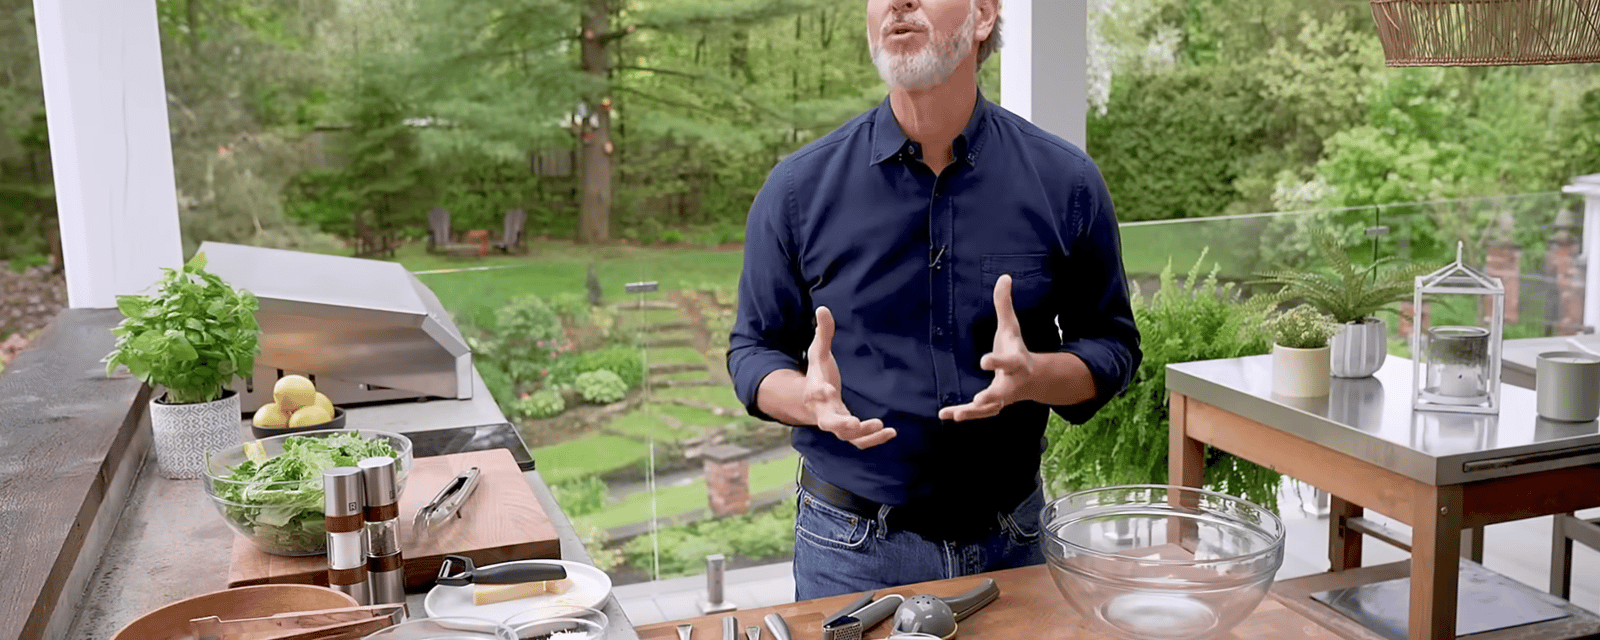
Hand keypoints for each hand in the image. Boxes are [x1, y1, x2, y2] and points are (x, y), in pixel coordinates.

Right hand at [806, 306, 895, 447]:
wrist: (809, 401)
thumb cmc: (817, 374)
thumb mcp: (818, 352)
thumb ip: (823, 333)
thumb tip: (822, 308)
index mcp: (816, 390)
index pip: (816, 392)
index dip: (820, 392)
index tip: (828, 390)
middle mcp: (824, 412)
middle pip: (829, 422)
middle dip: (841, 424)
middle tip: (854, 423)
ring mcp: (836, 424)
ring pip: (847, 436)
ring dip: (864, 435)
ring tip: (883, 427)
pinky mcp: (848, 431)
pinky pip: (859, 441)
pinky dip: (873, 440)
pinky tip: (890, 432)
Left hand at [939, 275, 1037, 421]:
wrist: (1033, 379)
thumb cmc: (1016, 348)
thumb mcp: (1011, 327)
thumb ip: (1004, 305)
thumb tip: (1004, 276)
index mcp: (1015, 361)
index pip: (1007, 361)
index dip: (996, 361)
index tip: (984, 361)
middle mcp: (1010, 383)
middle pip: (1002, 391)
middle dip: (991, 396)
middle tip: (979, 399)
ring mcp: (1003, 398)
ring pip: (990, 408)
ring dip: (973, 412)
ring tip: (955, 414)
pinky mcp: (993, 405)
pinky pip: (979, 413)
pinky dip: (964, 414)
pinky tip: (945, 415)